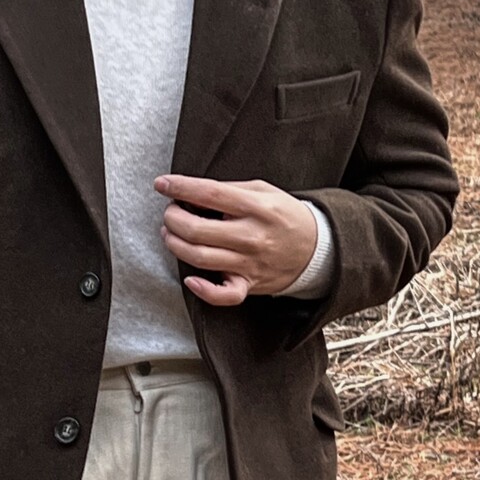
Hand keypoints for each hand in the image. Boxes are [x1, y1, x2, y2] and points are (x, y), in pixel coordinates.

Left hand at [154, 175, 317, 306]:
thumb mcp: (262, 191)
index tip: (162, 184)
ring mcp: (249, 262)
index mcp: (255, 207)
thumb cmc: (283, 215)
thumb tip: (190, 192)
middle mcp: (251, 235)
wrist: (316, 248)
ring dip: (175, 245)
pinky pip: (224, 295)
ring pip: (200, 257)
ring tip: (171, 234)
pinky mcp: (249, 284)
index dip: (180, 188)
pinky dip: (204, 290)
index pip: (210, 193)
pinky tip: (190, 279)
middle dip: (172, 219)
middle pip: (196, 229)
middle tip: (170, 213)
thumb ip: (228, 190)